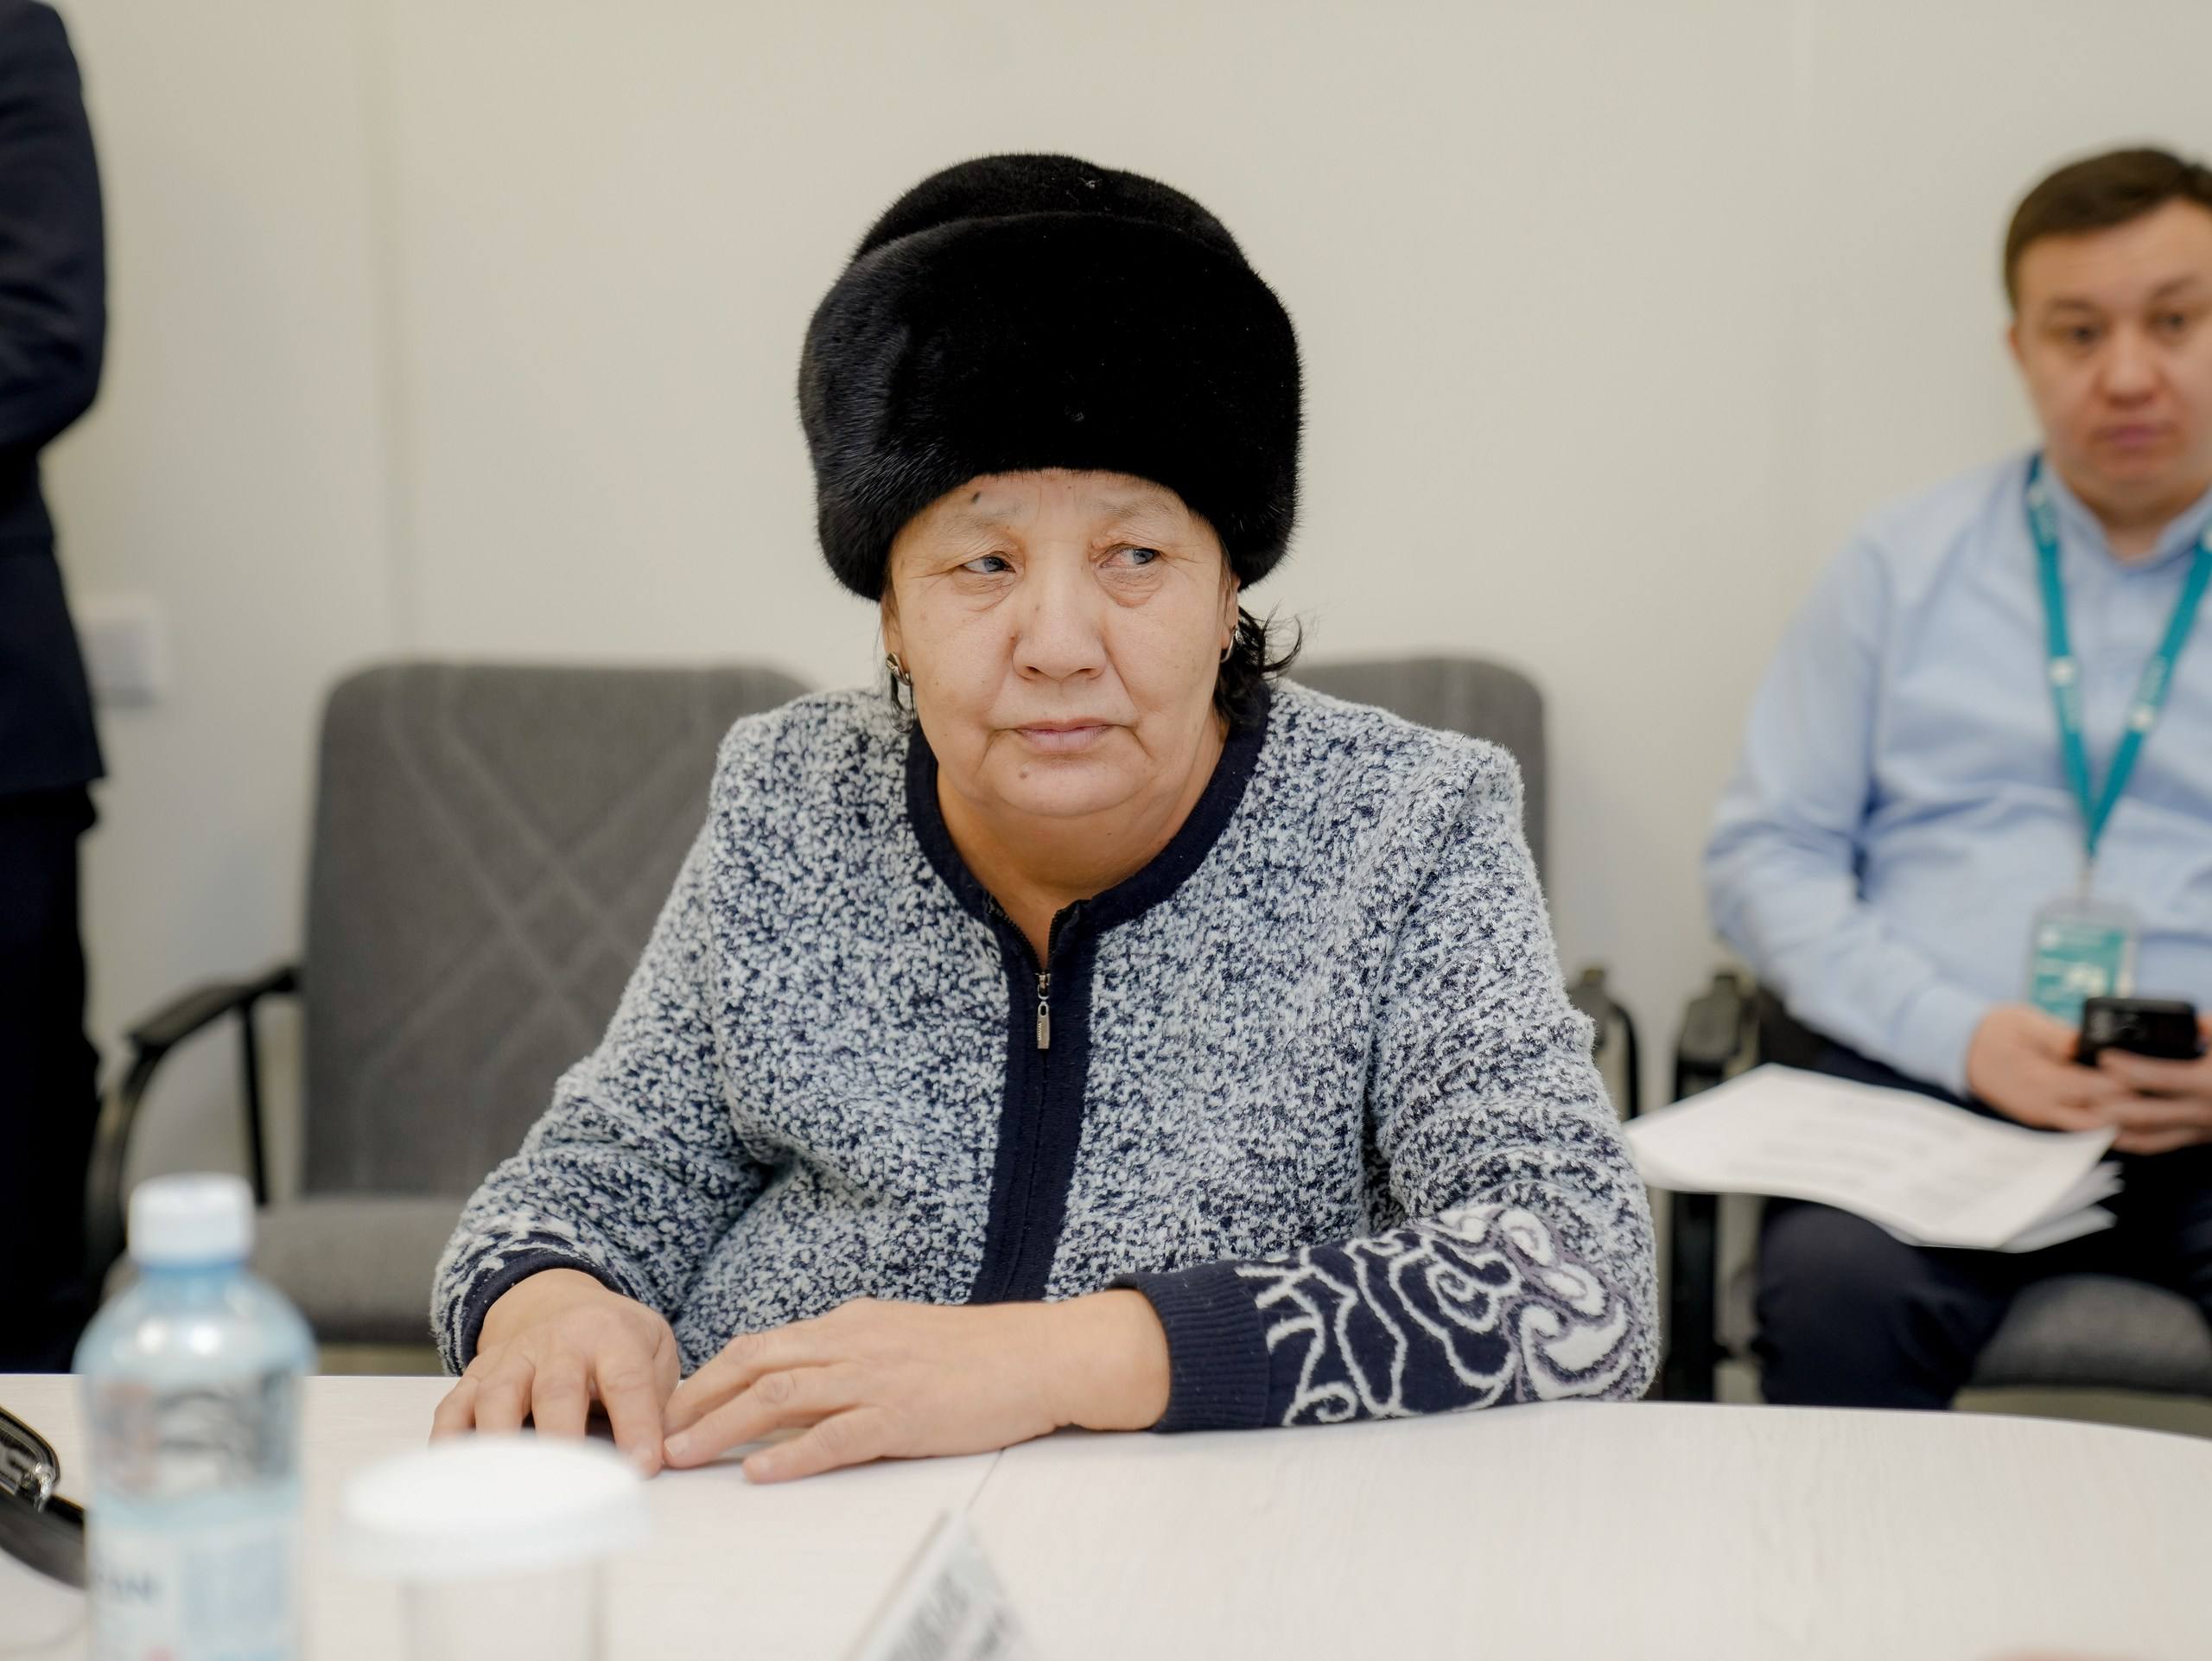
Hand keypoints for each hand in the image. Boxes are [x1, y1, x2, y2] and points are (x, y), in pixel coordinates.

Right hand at [430, 1268, 680, 1474]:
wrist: (559, 1303)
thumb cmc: (616, 1342)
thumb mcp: (655, 1349)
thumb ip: (663, 1396)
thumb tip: (667, 1450)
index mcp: (611, 1335)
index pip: (626, 1381)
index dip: (636, 1424)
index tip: (643, 1467)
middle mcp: (556, 1343)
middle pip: (555, 1390)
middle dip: (563, 1440)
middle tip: (570, 1488)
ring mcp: (510, 1359)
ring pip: (498, 1398)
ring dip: (502, 1445)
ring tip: (509, 1491)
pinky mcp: (475, 1378)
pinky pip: (454, 1409)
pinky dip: (450, 1443)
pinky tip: (457, 1479)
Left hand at [660, 1290, 1170, 1483]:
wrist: (1040, 1354)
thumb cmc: (976, 1353)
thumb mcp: (899, 1338)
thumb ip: (849, 1354)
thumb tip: (799, 1381)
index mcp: (851, 1323)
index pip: (762, 1345)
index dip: (709, 1376)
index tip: (673, 1406)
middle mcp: (854, 1342)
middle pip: (754, 1363)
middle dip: (696, 1400)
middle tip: (654, 1434)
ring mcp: (878, 1377)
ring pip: (780, 1396)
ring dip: (722, 1426)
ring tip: (683, 1455)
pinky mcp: (904, 1415)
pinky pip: (836, 1435)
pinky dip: (791, 1453)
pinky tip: (759, 1470)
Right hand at [1964, 1004, 2136, 1130]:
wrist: (1958, 1049)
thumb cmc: (1993, 1030)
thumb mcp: (2024, 1021)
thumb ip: (2058, 1036)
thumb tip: (2090, 1044)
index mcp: (2039, 1081)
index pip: (2094, 1089)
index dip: (2125, 1083)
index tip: (2148, 1071)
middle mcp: (2042, 1107)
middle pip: (2098, 1116)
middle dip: (2127, 1105)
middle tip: (2152, 1087)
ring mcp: (2041, 1116)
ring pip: (2091, 1127)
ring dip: (2114, 1115)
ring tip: (2138, 1096)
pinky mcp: (2040, 1117)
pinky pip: (2077, 1123)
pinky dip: (2098, 1116)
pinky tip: (2115, 1103)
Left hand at [2092, 1014, 2211, 1154]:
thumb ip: (2210, 1027)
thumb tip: (2193, 1020)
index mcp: (2208, 1084)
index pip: (2157, 1077)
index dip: (2126, 1068)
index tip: (2104, 1056)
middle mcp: (2203, 1113)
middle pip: (2144, 1114)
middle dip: (2108, 1106)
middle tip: (2078, 1094)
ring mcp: (2203, 1130)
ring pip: (2151, 1138)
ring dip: (2116, 1130)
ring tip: (2084, 1118)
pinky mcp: (2203, 1139)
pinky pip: (2164, 1144)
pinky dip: (2137, 1140)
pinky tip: (2113, 1133)